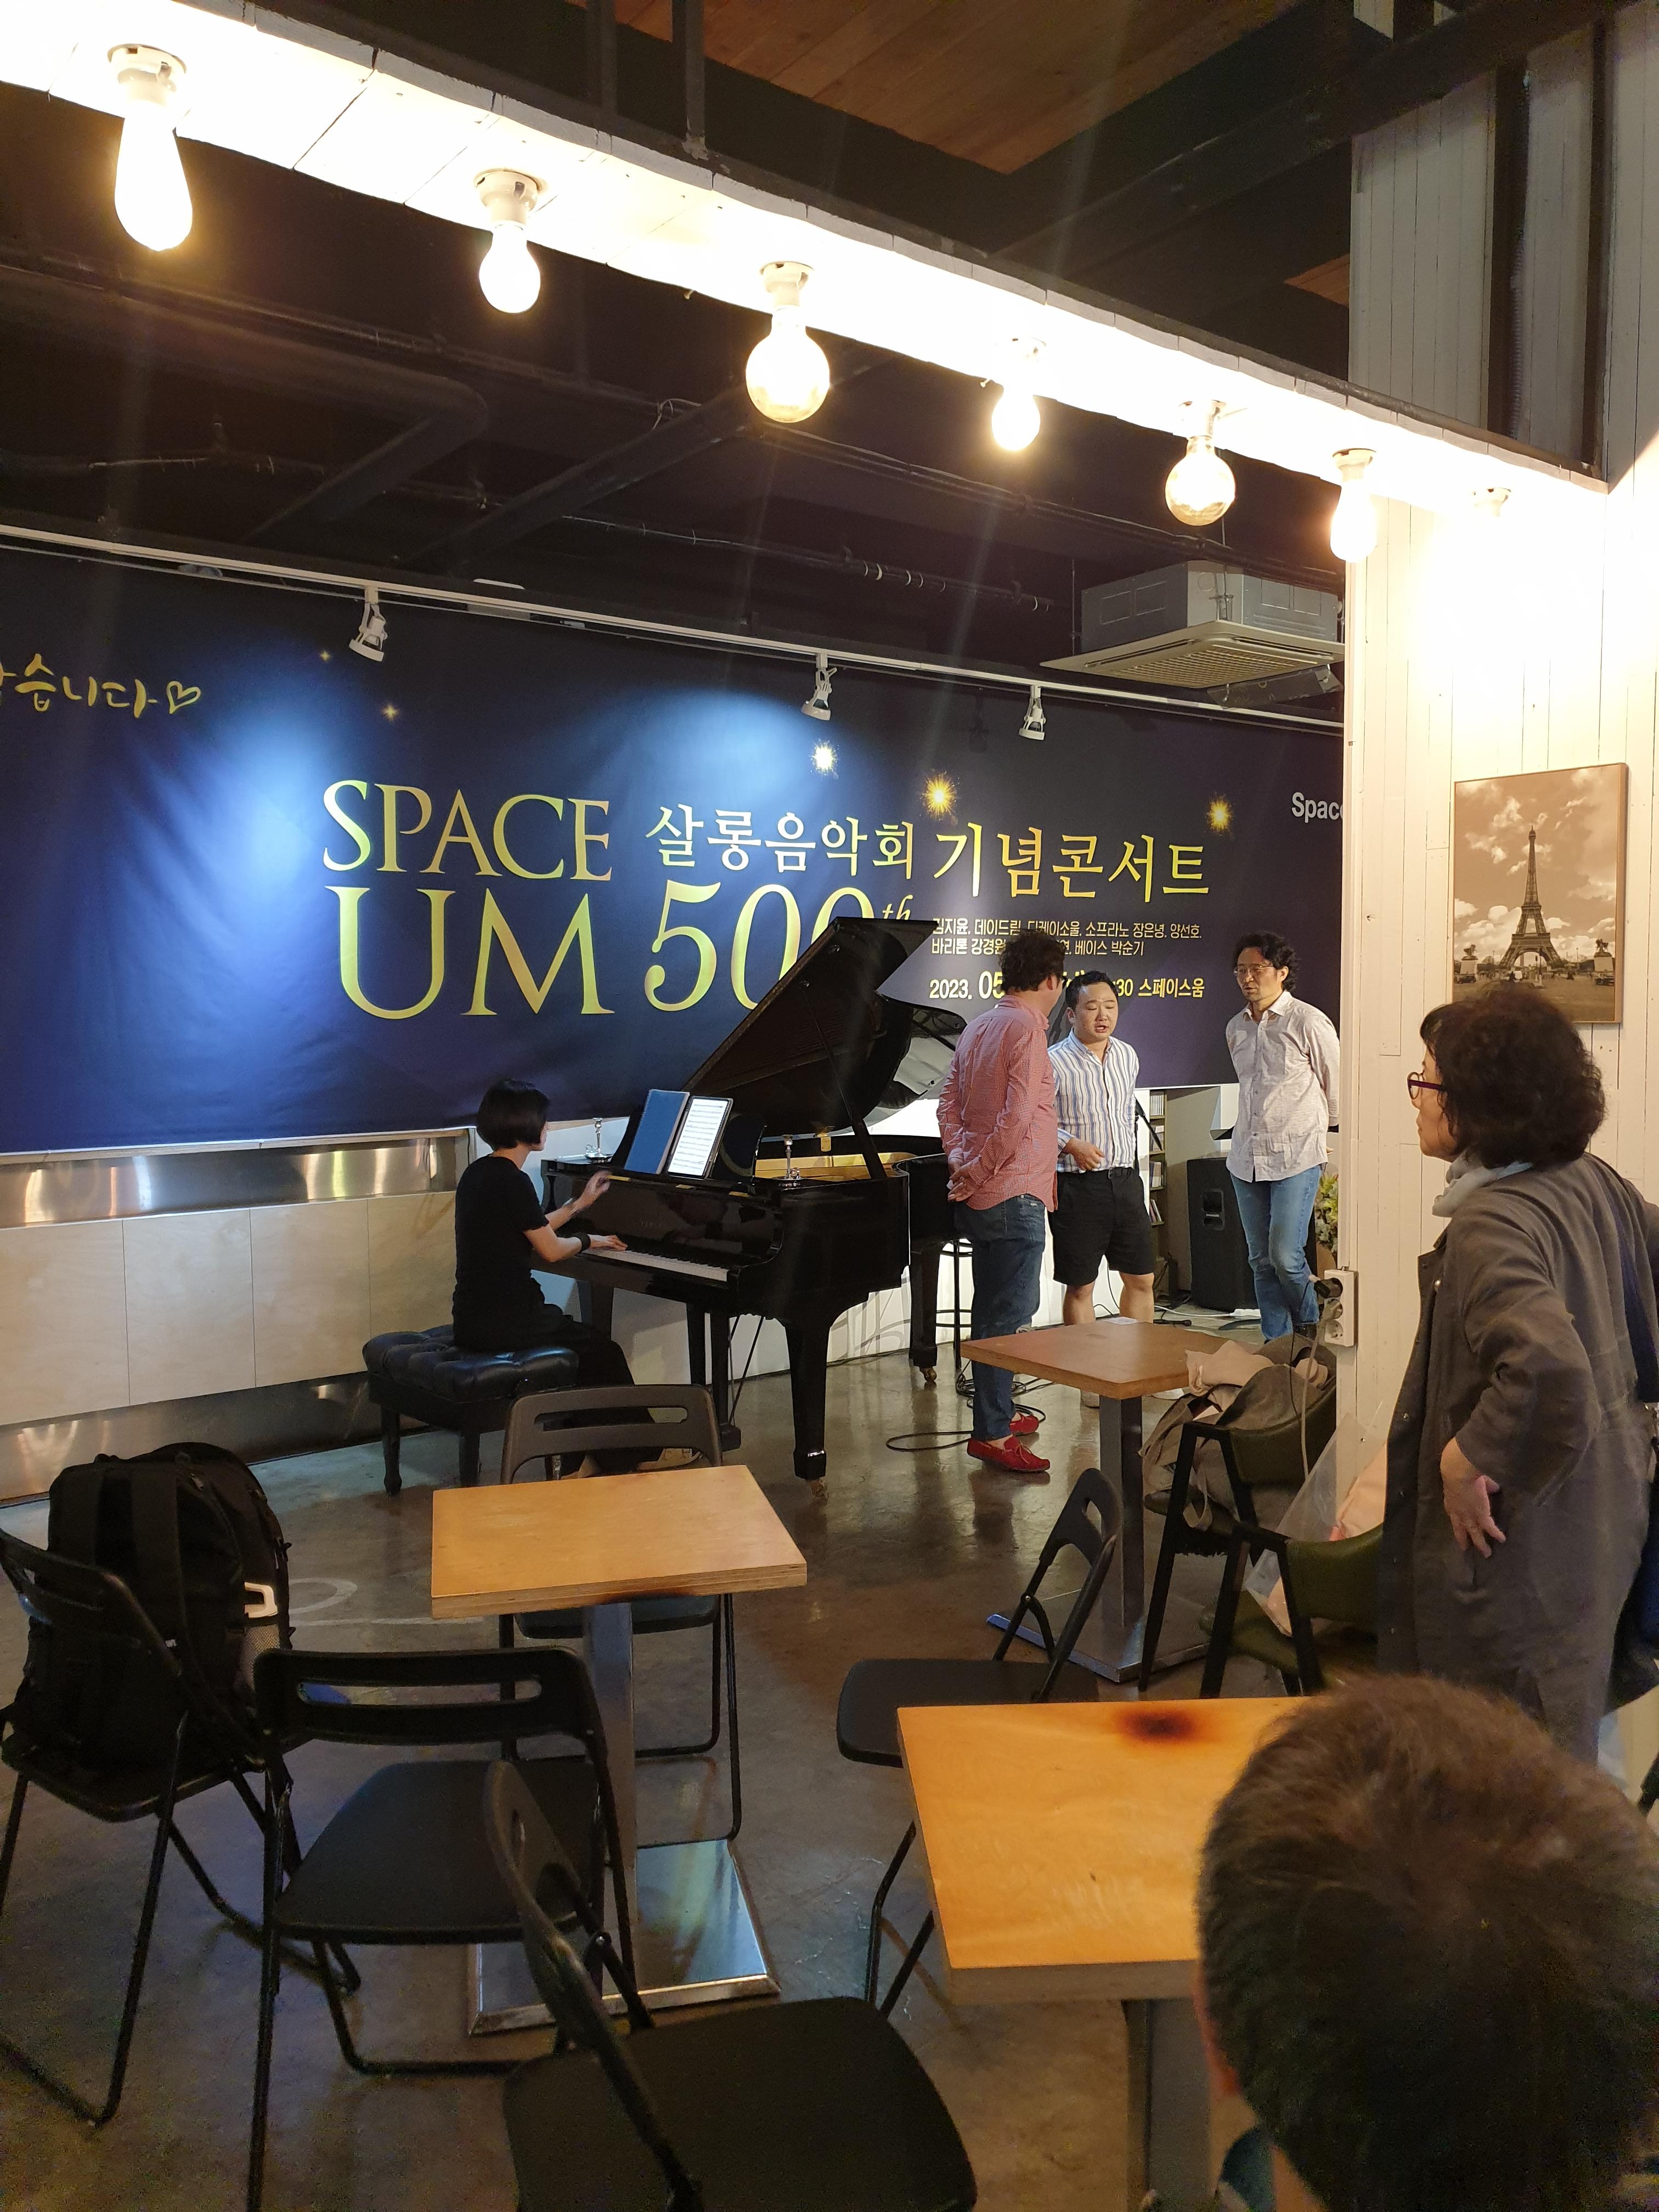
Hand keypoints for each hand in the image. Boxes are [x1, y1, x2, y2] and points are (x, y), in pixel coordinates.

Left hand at [577, 1171, 610, 1212]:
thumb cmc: (587, 1199)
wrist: (582, 1202)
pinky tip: (602, 1182)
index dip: (604, 1173)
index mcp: (592, 1183)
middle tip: (608, 1174)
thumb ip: (602, 1188)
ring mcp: (590, 1183)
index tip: (609, 1173)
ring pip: (596, 1177)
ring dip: (601, 1176)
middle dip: (603, 1174)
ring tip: (606, 1177)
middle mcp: (590, 1182)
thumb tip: (607, 1184)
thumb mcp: (596, 1194)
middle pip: (597, 1174)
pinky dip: (599, 1179)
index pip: (599, 1175)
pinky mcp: (590, 1185)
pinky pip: (595, 1180)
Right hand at [588, 1233, 625, 1252]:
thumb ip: (597, 1244)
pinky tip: (621, 1249)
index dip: (616, 1240)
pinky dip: (618, 1247)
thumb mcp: (594, 1242)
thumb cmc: (589, 1241)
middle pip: (615, 1239)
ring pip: (616, 1241)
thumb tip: (595, 1246)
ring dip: (621, 1244)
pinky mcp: (607, 1243)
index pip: (611, 1238)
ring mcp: (606, 1240)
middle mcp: (606, 1238)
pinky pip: (614, 1245)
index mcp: (603, 1238)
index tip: (619, 1242)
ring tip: (624, 1247)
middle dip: (620, 1242)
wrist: (587, 1240)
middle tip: (624, 1245)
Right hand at [1066, 1139, 1105, 1170]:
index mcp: (1092, 1155)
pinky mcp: (1079, 1164)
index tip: (1097, 1159)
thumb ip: (1099, 1152)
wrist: (1074, 1146)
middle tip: (1094, 1162)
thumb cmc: (1083, 1145)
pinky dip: (1085, 1168)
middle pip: (1095, 1166)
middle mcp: (1088, 1160)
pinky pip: (1084, 1169)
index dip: (1098, 1160)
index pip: (1098, 1161)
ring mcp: (1083, 1163)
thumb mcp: (1093, 1146)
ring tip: (1090, 1163)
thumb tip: (1103, 1156)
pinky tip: (1086, 1165)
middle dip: (1095, 1164)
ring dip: (1091, 1166)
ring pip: (1090, 1168)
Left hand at [1440, 1435, 1504, 1555]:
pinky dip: (1496, 1534)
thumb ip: (1480, 1482)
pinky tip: (1502, 1539)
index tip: (1458, 1526)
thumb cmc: (1458, 1470)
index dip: (1456, 1521)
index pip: (1453, 1515)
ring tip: (1487, 1554)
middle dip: (1464, 1539)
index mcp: (1451, 1501)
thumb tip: (1493, 1485)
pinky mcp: (1480, 1516)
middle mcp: (1458, 1512)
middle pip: (1460, 1529)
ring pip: (1475, 1533)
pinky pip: (1489, 1528)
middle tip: (1465, 1549)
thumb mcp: (1467, 1477)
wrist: (1457, 1472)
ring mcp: (1469, 1516)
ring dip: (1481, 1544)